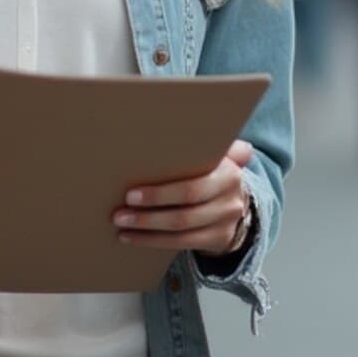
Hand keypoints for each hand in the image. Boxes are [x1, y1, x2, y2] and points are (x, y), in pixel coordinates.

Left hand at [116, 140, 254, 256]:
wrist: (238, 200)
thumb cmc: (212, 171)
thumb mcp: (215, 153)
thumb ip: (203, 139)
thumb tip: (178, 112)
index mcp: (228, 172)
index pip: (191, 188)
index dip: (159, 194)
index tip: (130, 194)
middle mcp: (230, 199)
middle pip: (185, 212)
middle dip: (148, 214)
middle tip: (119, 213)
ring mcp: (226, 222)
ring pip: (181, 231)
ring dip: (147, 230)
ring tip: (121, 225)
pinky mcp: (219, 240)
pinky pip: (182, 244)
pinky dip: (154, 241)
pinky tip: (132, 238)